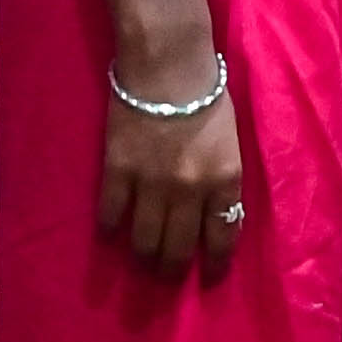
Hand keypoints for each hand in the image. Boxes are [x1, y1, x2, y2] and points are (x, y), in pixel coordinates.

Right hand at [100, 30, 246, 278]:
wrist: (168, 66)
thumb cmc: (207, 97)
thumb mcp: (230, 143)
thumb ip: (222, 181)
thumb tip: (213, 216)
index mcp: (225, 180)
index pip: (222, 236)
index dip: (216, 263)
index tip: (211, 276)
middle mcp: (190, 190)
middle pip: (178, 248)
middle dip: (174, 269)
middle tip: (169, 275)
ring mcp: (151, 184)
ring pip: (144, 241)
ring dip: (143, 256)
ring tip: (143, 260)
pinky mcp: (118, 171)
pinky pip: (111, 215)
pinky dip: (111, 229)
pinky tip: (112, 233)